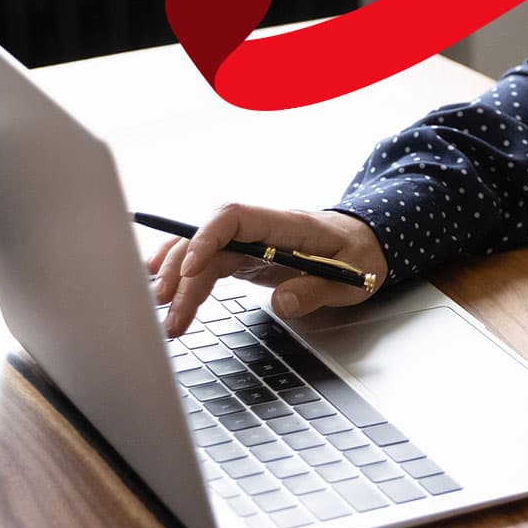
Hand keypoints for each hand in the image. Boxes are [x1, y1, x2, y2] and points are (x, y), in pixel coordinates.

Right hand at [148, 203, 389, 336]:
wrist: (368, 243)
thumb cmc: (360, 255)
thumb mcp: (351, 278)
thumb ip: (316, 290)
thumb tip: (282, 302)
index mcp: (286, 224)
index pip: (234, 217)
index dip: (206, 238)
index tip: (191, 270)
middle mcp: (261, 229)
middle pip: (209, 239)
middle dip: (184, 272)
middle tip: (170, 311)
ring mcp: (250, 241)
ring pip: (202, 250)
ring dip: (177, 276)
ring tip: (159, 308)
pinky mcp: (245, 257)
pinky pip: (208, 260)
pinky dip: (183, 272)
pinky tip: (161, 285)